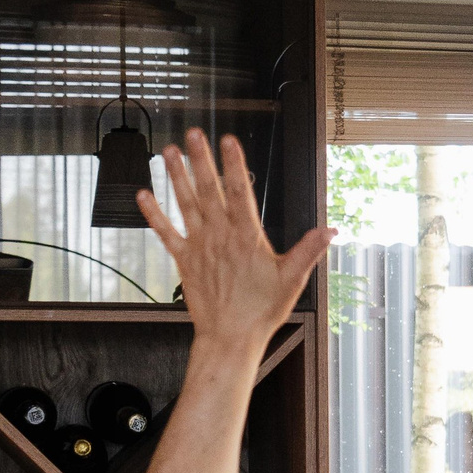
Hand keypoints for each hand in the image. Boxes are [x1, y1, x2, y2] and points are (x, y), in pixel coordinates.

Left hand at [141, 131, 332, 352]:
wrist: (231, 337)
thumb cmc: (262, 310)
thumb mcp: (292, 279)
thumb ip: (308, 251)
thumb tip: (330, 231)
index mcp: (247, 238)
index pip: (239, 192)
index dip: (234, 164)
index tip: (229, 141)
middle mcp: (220, 237)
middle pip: (208, 190)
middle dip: (200, 160)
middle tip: (193, 135)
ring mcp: (199, 247)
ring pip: (186, 204)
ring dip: (176, 176)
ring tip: (168, 152)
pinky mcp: (185, 260)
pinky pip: (166, 233)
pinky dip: (154, 213)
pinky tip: (143, 194)